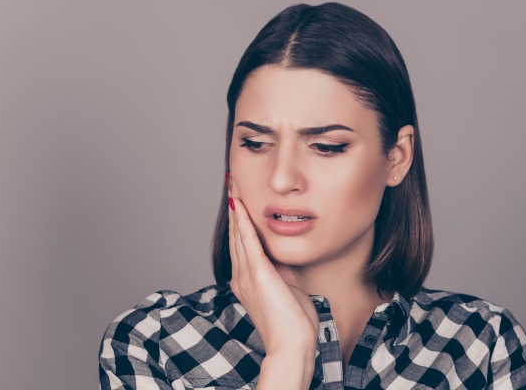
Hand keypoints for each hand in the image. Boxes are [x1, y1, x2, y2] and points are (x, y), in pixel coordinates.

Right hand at [227, 195, 319, 354]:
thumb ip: (281, 272)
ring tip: (233, 185)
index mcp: (247, 281)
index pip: (241, 244)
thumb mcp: (287, 289)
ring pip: (238, 234)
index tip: (239, 199)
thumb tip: (282, 257)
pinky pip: (247, 242)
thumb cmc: (294, 323)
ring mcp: (247, 276)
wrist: (292, 343)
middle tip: (232, 183)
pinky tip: (239, 204)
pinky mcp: (259, 274)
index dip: (239, 221)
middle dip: (234, 208)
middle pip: (235, 235)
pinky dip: (242, 222)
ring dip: (236, 208)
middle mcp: (241, 277)